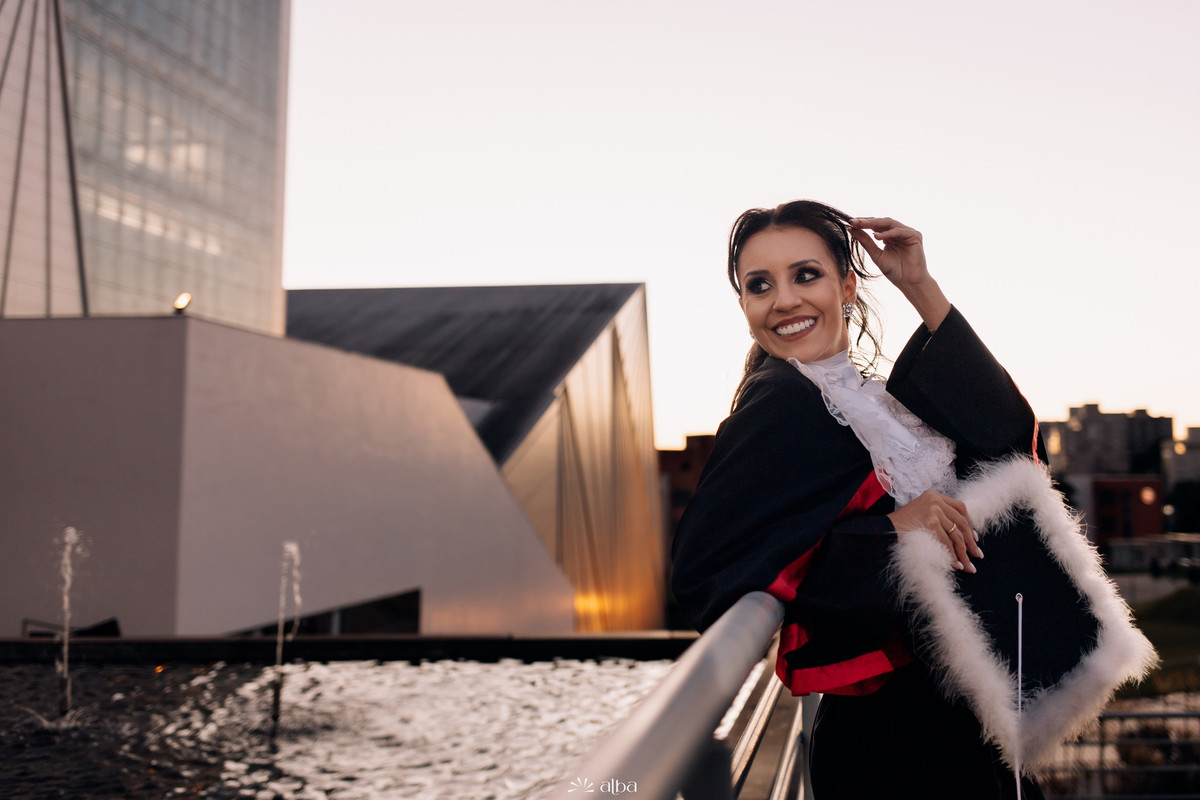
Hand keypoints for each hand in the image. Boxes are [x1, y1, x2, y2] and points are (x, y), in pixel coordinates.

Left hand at [847, 216, 949, 330]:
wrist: (908, 282)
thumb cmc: (894, 271)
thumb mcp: (876, 255)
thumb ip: (866, 242)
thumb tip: (852, 229)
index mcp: (889, 236)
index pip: (876, 225)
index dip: (863, 223)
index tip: (850, 222)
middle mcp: (899, 232)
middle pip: (882, 222)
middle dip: (867, 221)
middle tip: (854, 221)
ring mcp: (908, 233)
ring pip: (890, 223)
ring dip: (875, 224)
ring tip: (862, 225)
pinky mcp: (915, 236)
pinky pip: (899, 231)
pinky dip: (888, 233)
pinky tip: (876, 237)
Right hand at [887, 489, 983, 572]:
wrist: (883, 531)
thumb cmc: (902, 526)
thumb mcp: (921, 514)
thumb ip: (939, 517)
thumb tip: (962, 534)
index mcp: (933, 495)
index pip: (960, 508)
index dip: (970, 524)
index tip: (975, 539)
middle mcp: (935, 500)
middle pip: (960, 522)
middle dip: (970, 542)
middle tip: (977, 556)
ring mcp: (933, 510)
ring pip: (956, 535)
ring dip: (963, 553)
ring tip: (968, 566)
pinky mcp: (930, 522)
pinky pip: (946, 542)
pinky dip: (952, 556)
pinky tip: (955, 565)